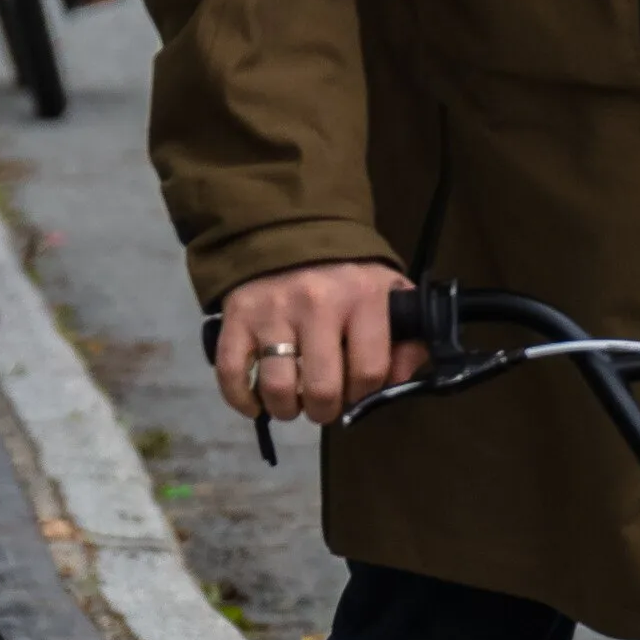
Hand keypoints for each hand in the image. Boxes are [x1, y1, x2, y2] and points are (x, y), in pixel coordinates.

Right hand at [214, 260, 426, 427]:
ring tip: (292, 403)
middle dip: (324, 410)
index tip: (356, 392)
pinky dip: (242, 400)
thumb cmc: (346, 272)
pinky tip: (256, 404)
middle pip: (322, 389)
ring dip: (286, 409)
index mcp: (362, 297)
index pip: (369, 372)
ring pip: (278, 387)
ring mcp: (273, 310)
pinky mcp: (237, 315)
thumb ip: (407, 340)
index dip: (364, 395)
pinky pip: (233, 373)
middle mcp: (317, 302)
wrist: (290, 229)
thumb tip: (396, 385)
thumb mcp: (389, 293)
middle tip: (323, 404)